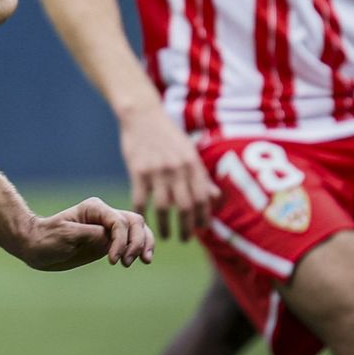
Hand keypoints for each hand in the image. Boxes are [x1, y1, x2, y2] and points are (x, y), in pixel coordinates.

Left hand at [17, 197, 154, 270]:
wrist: (36, 247)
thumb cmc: (46, 239)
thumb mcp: (65, 235)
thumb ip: (90, 234)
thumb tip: (110, 238)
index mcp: (94, 208)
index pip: (118, 222)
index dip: (120, 241)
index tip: (113, 261)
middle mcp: (104, 215)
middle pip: (134, 222)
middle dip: (137, 242)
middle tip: (127, 262)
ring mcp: (108, 228)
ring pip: (138, 230)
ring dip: (144, 244)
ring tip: (144, 261)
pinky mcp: (108, 242)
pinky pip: (131, 242)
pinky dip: (140, 249)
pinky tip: (143, 260)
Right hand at [119, 105, 219, 240]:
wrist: (143, 115)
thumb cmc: (168, 135)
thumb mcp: (189, 152)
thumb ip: (201, 176)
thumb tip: (216, 198)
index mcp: (193, 164)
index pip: (203, 198)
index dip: (203, 217)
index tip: (200, 229)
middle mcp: (177, 169)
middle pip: (185, 207)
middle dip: (186, 228)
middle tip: (185, 239)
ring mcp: (157, 170)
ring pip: (163, 207)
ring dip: (165, 226)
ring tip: (165, 236)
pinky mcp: (138, 170)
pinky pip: (140, 199)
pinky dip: (142, 214)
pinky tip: (143, 221)